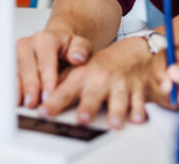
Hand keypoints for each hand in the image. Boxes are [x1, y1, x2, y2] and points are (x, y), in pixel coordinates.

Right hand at [0, 29, 92, 107]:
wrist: (58, 42)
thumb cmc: (68, 47)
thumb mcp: (81, 45)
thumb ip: (80, 49)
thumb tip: (77, 57)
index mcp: (45, 38)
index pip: (45, 60)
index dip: (47, 77)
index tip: (49, 92)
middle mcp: (27, 45)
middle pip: (26, 68)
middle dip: (29, 87)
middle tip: (33, 103)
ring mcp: (16, 55)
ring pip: (12, 72)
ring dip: (12, 88)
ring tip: (15, 103)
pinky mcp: (9, 65)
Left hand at [38, 37, 153, 128]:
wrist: (131, 54)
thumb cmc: (101, 67)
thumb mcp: (78, 72)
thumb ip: (61, 85)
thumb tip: (37, 100)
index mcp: (82, 75)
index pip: (64, 90)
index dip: (53, 102)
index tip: (43, 112)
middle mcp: (100, 80)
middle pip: (92, 96)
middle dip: (87, 107)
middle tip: (81, 119)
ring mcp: (120, 85)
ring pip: (119, 100)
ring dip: (116, 111)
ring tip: (114, 123)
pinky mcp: (139, 91)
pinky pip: (141, 101)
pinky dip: (141, 110)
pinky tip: (138, 118)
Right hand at [159, 47, 178, 107]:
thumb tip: (171, 73)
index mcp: (173, 55)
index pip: (157, 63)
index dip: (159, 75)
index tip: (167, 86)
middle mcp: (166, 68)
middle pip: (155, 81)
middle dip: (170, 93)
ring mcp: (168, 83)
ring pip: (160, 95)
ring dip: (178, 102)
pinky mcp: (172, 96)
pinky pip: (169, 105)